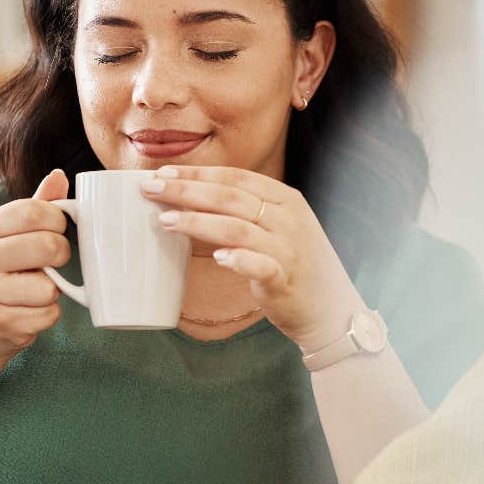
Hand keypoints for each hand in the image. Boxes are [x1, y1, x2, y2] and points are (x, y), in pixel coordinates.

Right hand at [0, 169, 70, 367]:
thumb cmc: (1, 275)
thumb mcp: (11, 236)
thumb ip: (36, 206)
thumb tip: (59, 175)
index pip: (35, 211)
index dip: (58, 222)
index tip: (56, 231)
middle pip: (48, 246)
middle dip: (61, 256)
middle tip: (51, 264)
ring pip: (50, 287)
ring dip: (52, 292)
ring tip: (31, 292)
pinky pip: (48, 315)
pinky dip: (46, 316)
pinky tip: (27, 313)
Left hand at [140, 165, 365, 350]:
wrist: (332, 311)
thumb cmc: (295, 266)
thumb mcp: (279, 227)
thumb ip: (247, 212)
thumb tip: (194, 199)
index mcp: (285, 199)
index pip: (236, 177)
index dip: (198, 173)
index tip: (163, 172)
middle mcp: (288, 219)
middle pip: (230, 197)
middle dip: (186, 190)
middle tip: (151, 188)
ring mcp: (289, 249)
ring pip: (237, 228)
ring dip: (198, 222)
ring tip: (165, 220)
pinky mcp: (285, 280)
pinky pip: (261, 265)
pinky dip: (239, 259)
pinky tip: (217, 258)